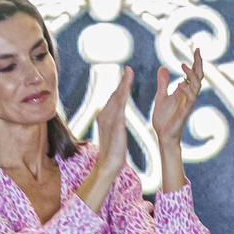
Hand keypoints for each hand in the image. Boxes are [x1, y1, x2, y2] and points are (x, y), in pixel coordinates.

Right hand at [94, 66, 133, 180]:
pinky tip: (127, 89)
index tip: (127, 75)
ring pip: (117, 98)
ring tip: (129, 73)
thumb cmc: (113, 152)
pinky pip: (119, 107)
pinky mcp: (114, 124)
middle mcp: (104, 116)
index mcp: (105, 117)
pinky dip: (123, 96)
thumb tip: (117, 117)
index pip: (114, 99)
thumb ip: (115, 124)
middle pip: (115, 95)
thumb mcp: (115, 134)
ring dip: (123, 85)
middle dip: (122, 81)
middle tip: (129, 69)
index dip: (121, 86)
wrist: (108, 165)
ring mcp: (108, 119)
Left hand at [151, 49, 204, 146]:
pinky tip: (179, 83)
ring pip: (196, 86)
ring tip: (183, 64)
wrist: (163, 135)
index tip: (196, 49)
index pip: (193, 74)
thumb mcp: (161, 96)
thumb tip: (163, 67)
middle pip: (198, 77)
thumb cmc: (164, 118)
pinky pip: (190, 99)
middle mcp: (188, 95)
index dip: (195, 62)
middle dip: (198, 64)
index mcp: (184, 91)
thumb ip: (163, 83)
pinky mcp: (185, 111)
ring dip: (191, 75)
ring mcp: (188, 103)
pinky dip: (186, 90)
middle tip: (197, 51)